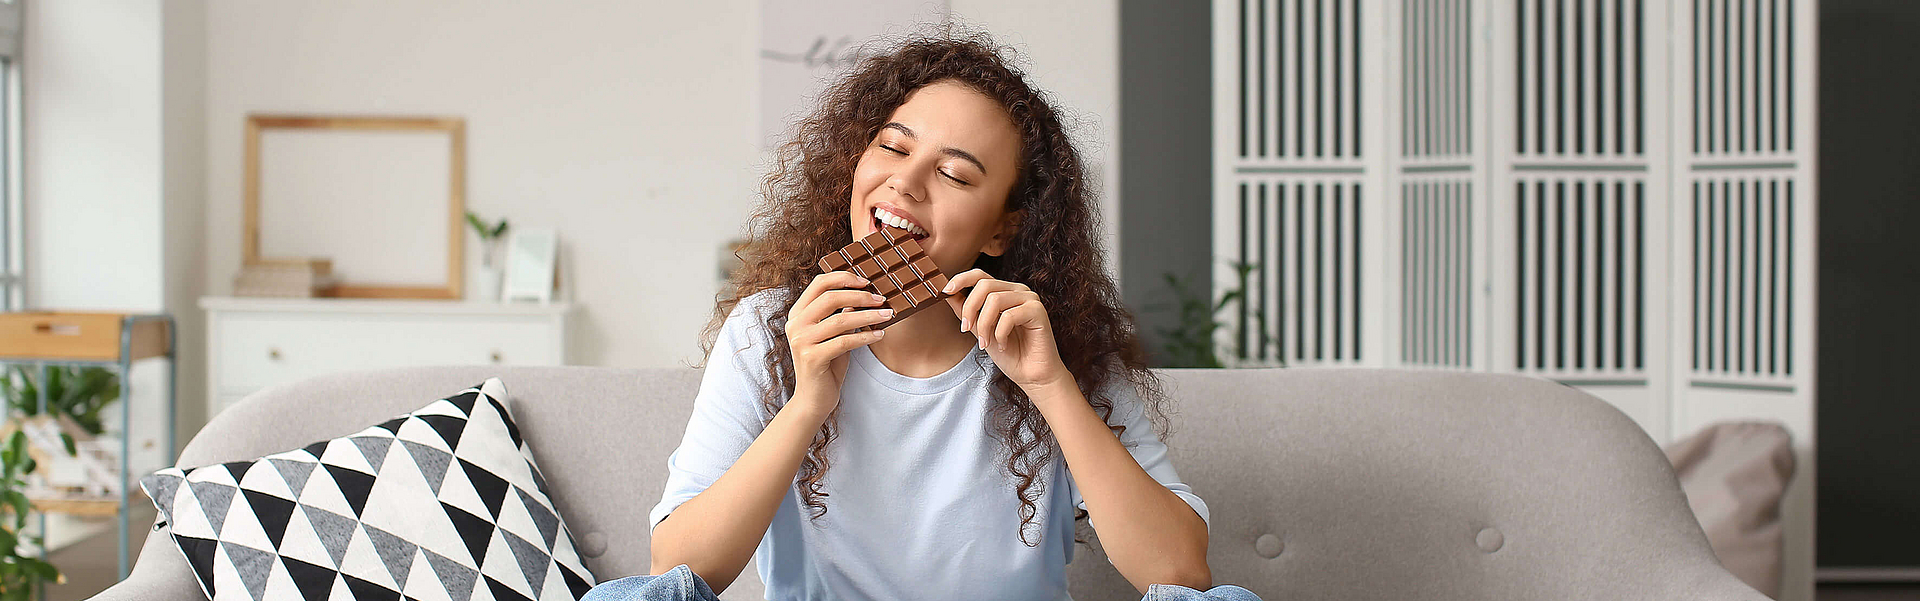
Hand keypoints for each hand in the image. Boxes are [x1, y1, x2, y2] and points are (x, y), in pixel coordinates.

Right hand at [785, 271, 893, 411]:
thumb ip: (841, 315)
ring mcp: (801, 341)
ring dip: (868, 315)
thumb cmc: (827, 364)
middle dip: (860, 296)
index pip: (819, 283)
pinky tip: (879, 334)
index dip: (844, 278)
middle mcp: (796, 324)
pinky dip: (865, 336)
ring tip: (887, 314)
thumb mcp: (834, 335)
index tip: (867, 281)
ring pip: (840, 319)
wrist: (814, 398)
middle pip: (830, 297)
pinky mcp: (812, 358)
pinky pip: (845, 341)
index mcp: (798, 314)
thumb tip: (863, 295)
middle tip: (882, 299)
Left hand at [943, 269, 1069, 391]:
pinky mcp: (1038, 310)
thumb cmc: (1009, 353)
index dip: (961, 279)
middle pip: (984, 285)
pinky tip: (1003, 345)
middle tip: (965, 329)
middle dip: (970, 308)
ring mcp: (1030, 299)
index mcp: (1004, 291)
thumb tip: (947, 293)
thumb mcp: (980, 330)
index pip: (980, 275)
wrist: (1031, 375)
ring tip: (986, 343)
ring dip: (984, 325)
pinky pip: (1009, 315)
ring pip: (995, 300)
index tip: (946, 291)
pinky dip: (1000, 333)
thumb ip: (967, 311)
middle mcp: (1018, 290)